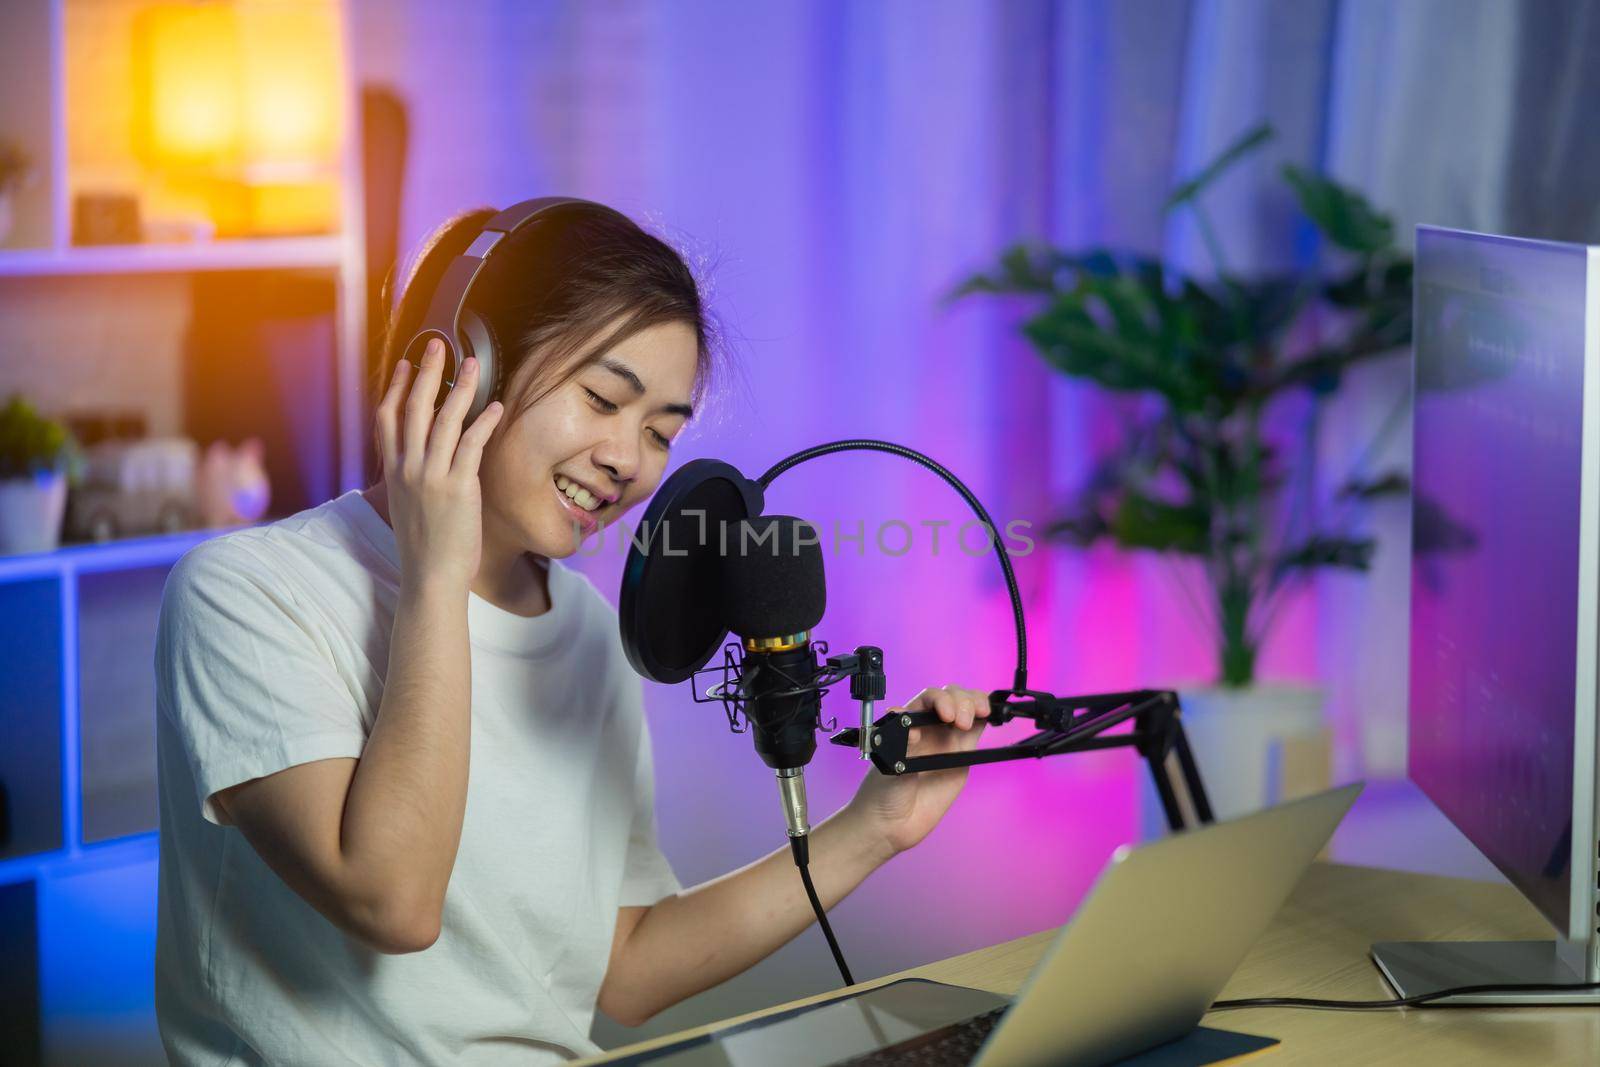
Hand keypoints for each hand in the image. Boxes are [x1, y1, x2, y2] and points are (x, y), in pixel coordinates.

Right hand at [374, 338, 503, 593]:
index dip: (397, 387)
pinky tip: (496, 407)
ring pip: (445, 420)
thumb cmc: (424, 547)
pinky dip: (484, 423)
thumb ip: (411, 478)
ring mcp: (431, 476)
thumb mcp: (408, 505)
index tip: (408, 364)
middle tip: (439, 345)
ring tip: (475, 364)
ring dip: (462, 388)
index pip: (388, 418)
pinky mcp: (457, 488)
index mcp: (394, 471)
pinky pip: (471, 446)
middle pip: (414, 408)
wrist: (430, 578)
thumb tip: (422, 459)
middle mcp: (408, 468)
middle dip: (428, 373)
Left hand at [845, 684, 990, 856]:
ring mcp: (945, 740)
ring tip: (980, 714)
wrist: (891, 825)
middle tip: (961, 722)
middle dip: (961, 701)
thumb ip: (901, 748)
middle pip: (950, 697)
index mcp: (908, 724)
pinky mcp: (960, 756)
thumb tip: (913, 729)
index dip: (940, 700)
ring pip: (966, 708)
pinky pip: (976, 729)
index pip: (928, 699)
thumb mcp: (888, 768)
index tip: (946, 715)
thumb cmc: (881, 794)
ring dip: (975, 703)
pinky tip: (988, 717)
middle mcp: (928, 727)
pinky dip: (985, 718)